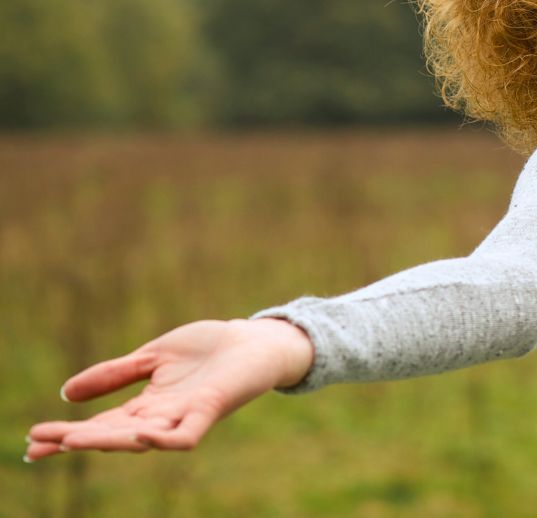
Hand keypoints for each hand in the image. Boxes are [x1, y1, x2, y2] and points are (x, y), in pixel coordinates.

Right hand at [24, 318, 312, 461]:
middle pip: (114, 435)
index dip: (67, 433)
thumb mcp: (152, 357)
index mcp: (147, 405)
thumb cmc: (209, 349)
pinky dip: (164, 440)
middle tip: (41, 445)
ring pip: (142, 439)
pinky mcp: (210, 410)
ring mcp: (186, 416)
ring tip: (73, 439)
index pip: (100, 424)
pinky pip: (185, 437)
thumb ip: (115, 374)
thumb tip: (65, 393)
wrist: (255, 340)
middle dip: (77, 441)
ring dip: (109, 441)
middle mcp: (162, 417)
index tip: (32, 440)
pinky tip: (141, 436)